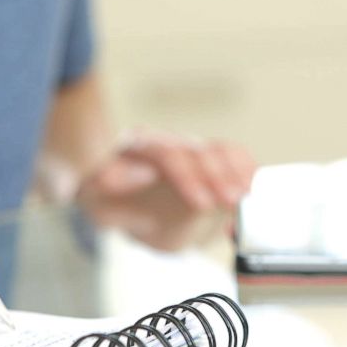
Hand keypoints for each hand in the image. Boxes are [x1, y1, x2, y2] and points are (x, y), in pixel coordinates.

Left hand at [77, 129, 255, 211]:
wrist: (121, 196)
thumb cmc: (109, 201)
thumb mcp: (94, 201)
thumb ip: (99, 191)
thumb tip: (113, 177)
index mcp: (138, 147)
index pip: (167, 155)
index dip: (187, 177)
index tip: (201, 203)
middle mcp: (168, 142)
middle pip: (197, 151)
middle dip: (217, 176)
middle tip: (232, 201)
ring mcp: (191, 149)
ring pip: (217, 150)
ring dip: (235, 173)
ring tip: (246, 196)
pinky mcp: (208, 160)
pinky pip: (231, 156)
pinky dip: (245, 168)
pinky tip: (252, 186)